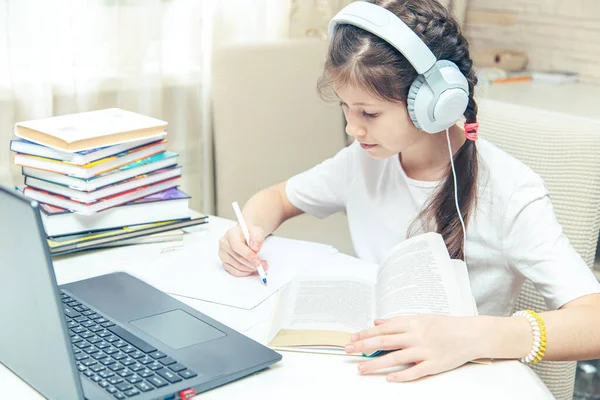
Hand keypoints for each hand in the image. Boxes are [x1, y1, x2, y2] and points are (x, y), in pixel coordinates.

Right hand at [218, 225, 267, 276]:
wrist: (246, 235)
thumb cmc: (250, 233)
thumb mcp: (257, 231)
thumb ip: (257, 238)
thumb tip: (255, 248)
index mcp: (231, 233)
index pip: (237, 246)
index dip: (248, 255)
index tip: (258, 261)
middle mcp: (224, 244)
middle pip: (237, 257)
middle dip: (252, 264)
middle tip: (263, 266)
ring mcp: (223, 254)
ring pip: (237, 266)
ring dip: (250, 269)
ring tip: (260, 267)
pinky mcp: (224, 262)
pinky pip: (235, 271)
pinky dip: (245, 272)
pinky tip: (252, 269)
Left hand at [345, 315, 480, 381]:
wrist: (471, 334)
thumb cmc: (446, 325)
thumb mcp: (421, 317)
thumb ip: (398, 321)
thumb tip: (377, 322)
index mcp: (412, 323)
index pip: (383, 328)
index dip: (366, 333)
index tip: (352, 338)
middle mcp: (416, 335)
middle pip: (385, 341)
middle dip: (364, 346)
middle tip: (348, 351)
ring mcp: (425, 351)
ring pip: (396, 357)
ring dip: (376, 364)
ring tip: (362, 369)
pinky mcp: (434, 364)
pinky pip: (415, 371)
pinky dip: (402, 375)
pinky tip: (389, 378)